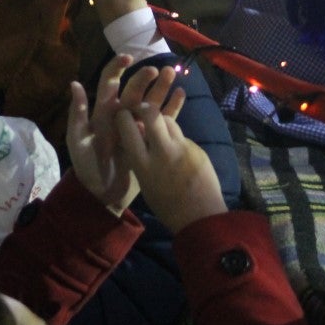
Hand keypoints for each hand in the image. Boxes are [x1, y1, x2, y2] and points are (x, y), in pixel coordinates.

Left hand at [67, 55, 185, 216]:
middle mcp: (121, 115)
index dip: (117, 67)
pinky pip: (163, 119)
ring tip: (173, 74)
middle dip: (144, 77)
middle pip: (134, 89)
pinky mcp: (150, 139)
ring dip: (161, 87)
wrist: (103, 194)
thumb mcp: (78, 141)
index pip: (109, 82)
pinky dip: (172, 106)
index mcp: (103, 112)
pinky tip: (181, 94)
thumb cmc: (86, 167)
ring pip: (150, 100)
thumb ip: (78, 114)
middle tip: (158, 70)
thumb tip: (74, 83)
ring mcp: (137, 126)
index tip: (129, 58)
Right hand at [116, 94, 226, 233]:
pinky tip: (177, 151)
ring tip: (159, 129)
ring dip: (161, 121)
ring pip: (169, 120)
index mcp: (143, 163)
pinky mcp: (197, 148)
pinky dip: (176, 139)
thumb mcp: (144, 183)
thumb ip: (139, 159)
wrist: (201, 217)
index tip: (124, 116)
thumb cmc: (167, 207)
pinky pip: (182, 136)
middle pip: (150, 113)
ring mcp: (182, 147)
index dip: (123, 117)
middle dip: (144, 107)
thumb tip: (137, 139)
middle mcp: (162, 151)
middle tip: (142, 110)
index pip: (127, 127)